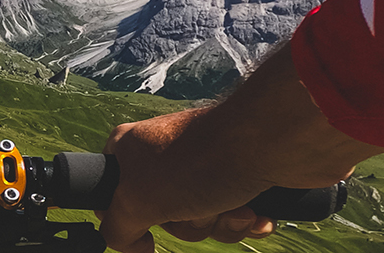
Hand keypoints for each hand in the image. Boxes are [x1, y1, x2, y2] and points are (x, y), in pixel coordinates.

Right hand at [97, 45, 383, 251]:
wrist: (274, 141)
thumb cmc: (200, 163)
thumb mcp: (138, 201)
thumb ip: (116, 226)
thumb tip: (124, 241)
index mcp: (131, 148)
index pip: (108, 186)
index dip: (122, 213)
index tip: (143, 221)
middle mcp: (164, 153)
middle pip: (159, 212)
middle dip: (186, 222)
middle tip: (196, 208)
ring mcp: (203, 163)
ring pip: (199, 216)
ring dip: (220, 222)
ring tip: (237, 207)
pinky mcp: (238, 172)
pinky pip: (233, 211)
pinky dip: (246, 218)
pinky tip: (257, 211)